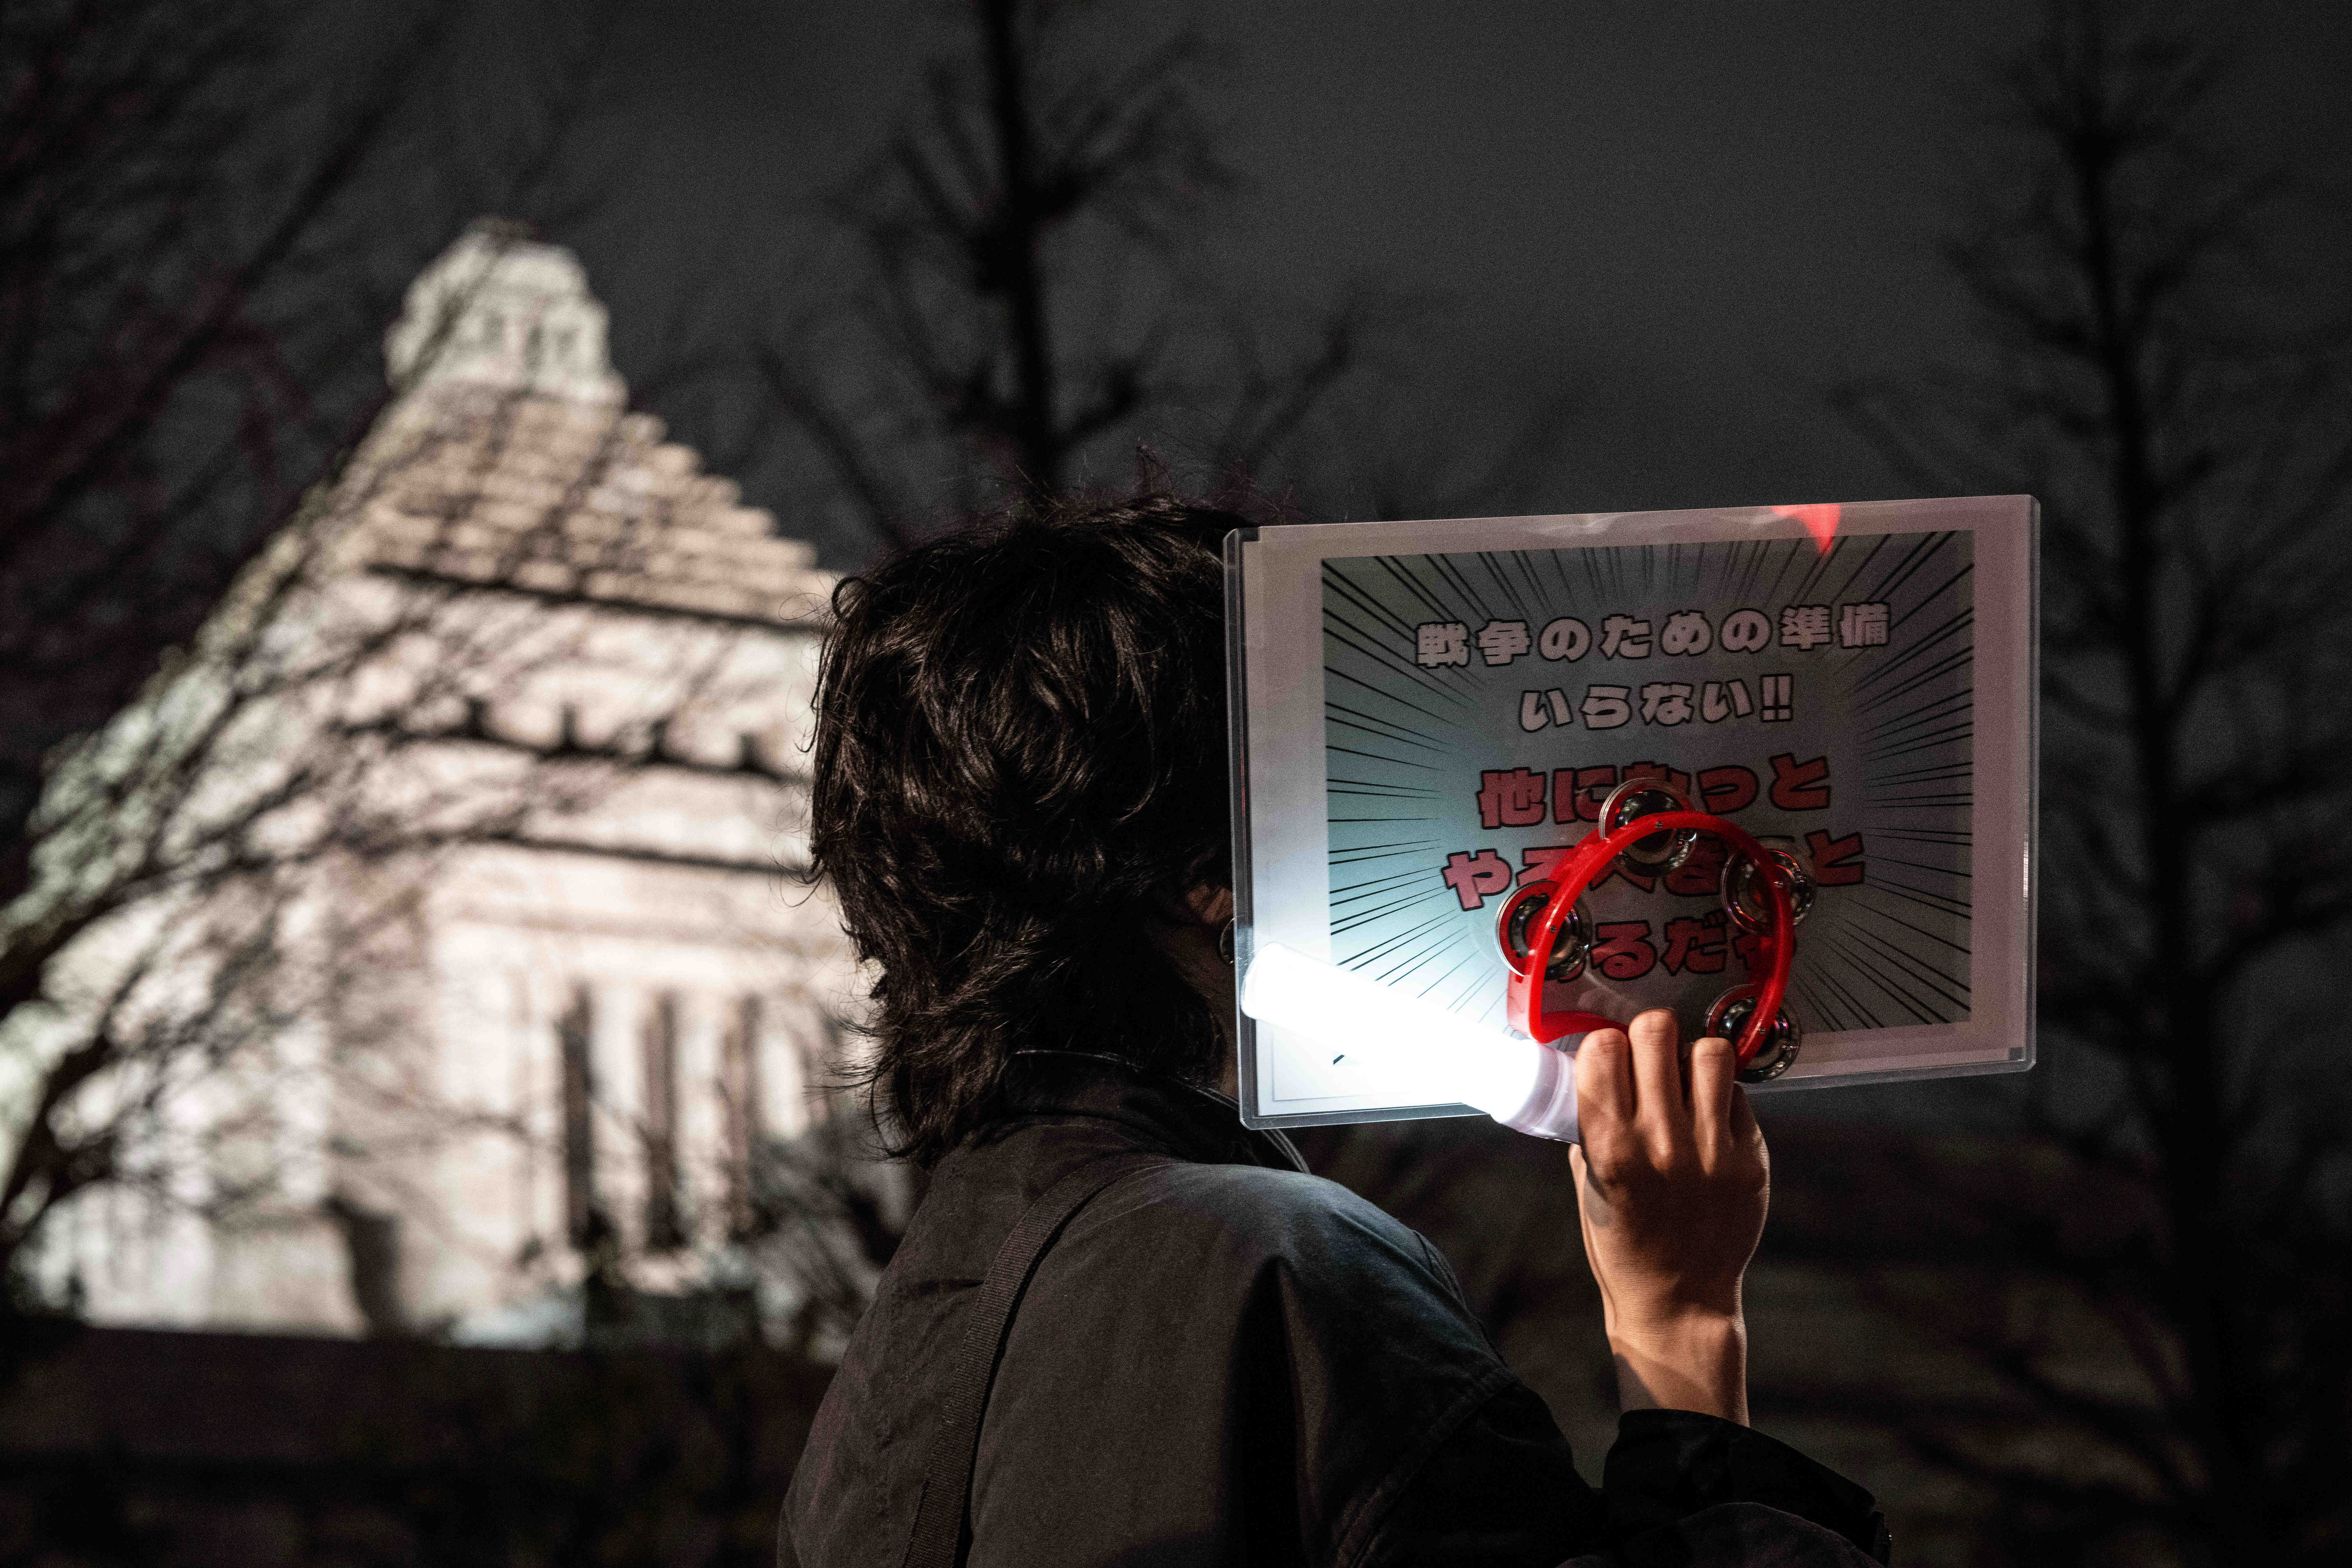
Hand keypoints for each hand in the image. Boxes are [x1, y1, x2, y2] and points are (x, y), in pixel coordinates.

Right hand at [1568, 1008, 1768, 1423]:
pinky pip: (1740, 1093)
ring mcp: (1712, 1151)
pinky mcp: (1750, 1160)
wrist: (1679, 1301)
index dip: (1605, 1047)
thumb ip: (1593, 1125)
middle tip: (1649, 1061)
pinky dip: (1722, 1095)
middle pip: (1656, 1031)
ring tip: (1685, 1083)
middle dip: (1648, 1038)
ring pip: (1709, 1051)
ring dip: (1692, 1060)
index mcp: (1610, 1148)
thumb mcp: (1589, 1184)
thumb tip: (1601, 1067)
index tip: (1609, 1061)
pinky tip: (1710, 1117)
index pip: (1603, 1048)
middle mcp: (1662, 1143)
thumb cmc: (1624, 1245)